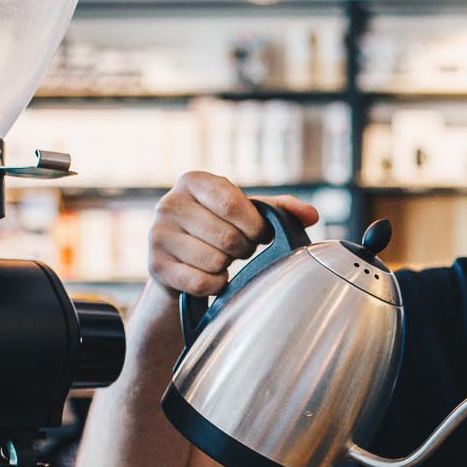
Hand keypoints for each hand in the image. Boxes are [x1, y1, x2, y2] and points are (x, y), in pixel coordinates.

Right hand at [148, 172, 319, 298]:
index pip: (232, 203)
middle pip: (227, 236)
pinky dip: (214, 285)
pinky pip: (201, 283)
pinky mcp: (156, 266)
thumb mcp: (245, 212)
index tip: (260, 235)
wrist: (179, 260)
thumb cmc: (217, 228)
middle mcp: (170, 204)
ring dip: (227, 267)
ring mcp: (158, 235)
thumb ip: (280, 209)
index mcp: (194, 181)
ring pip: (214, 262)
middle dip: (243, 249)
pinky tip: (211, 276)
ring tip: (221, 259)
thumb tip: (311, 215)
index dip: (255, 226)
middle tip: (238, 249)